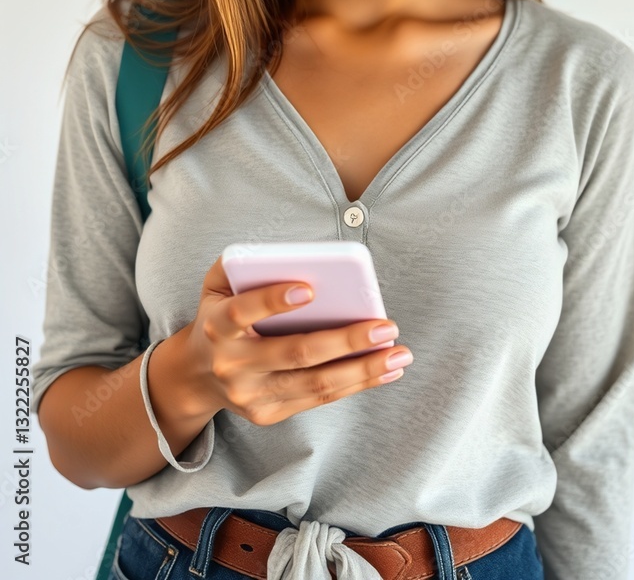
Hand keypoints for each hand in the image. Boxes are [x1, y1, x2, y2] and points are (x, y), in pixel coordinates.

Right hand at [182, 255, 412, 425]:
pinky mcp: (269, 414)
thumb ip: (241, 264)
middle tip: (386, 326)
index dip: (273, 300)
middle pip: (295, 353)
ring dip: (363, 370)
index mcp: (216, 326)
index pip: (242, 312)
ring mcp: (251, 394)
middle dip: (345, 340)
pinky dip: (357, 384)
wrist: (197, 375)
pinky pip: (319, 398)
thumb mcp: (217, 284)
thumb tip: (288, 257)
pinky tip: (386, 370)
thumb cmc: (220, 315)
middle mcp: (233, 364)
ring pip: (315, 383)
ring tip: (399, 353)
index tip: (310, 288)